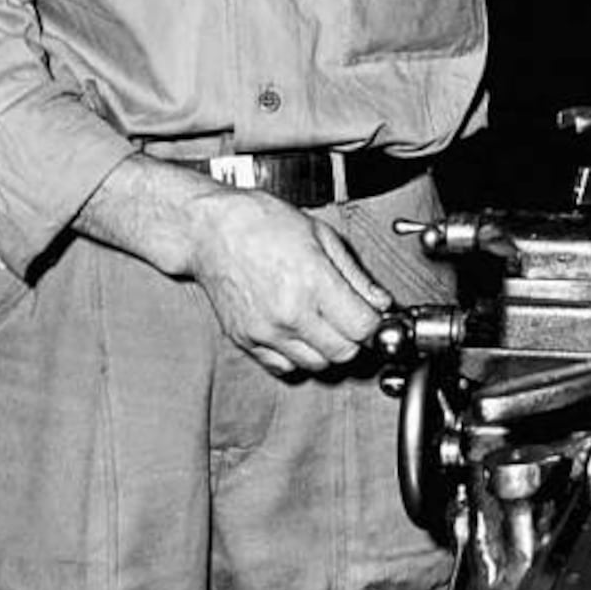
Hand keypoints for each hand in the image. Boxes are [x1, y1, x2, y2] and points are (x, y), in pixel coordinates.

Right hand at [183, 188, 391, 375]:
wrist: (210, 230)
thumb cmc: (261, 223)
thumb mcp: (321, 236)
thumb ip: (355, 276)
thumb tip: (380, 302)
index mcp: (312, 283)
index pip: (362, 329)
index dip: (375, 324)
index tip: (373, 316)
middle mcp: (289, 313)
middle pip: (343, 353)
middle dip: (354, 338)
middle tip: (350, 318)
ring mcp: (264, 331)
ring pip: (315, 365)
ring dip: (326, 349)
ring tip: (321, 322)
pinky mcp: (245, 341)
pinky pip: (283, 367)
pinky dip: (297, 355)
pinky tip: (297, 331)